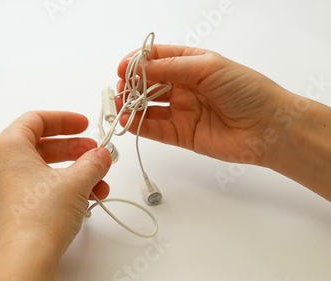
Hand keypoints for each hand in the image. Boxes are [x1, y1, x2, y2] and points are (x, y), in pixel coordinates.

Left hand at [0, 111, 111, 280]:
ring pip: (38, 171)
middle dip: (72, 150)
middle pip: (39, 146)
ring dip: (70, 174)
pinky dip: (57, 190)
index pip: (36, 120)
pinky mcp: (5, 211)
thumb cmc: (37, 219)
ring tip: (96, 184)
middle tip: (93, 154)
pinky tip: (81, 201)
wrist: (24, 261)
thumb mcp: (76, 182)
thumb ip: (93, 162)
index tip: (83, 125)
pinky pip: (33, 190)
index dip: (64, 120)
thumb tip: (100, 155)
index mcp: (6, 147)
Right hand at [117, 45, 290, 166]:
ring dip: (130, 105)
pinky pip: (154, 129)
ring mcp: (181, 111)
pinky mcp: (181, 134)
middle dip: (130, 85)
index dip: (137, 62)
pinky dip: (138, 125)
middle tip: (119, 89)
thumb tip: (140, 68)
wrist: (268, 128)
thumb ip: (172, 68)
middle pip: (148, 84)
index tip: (123, 68)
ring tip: (117, 105)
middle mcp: (184, 87)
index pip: (157, 59)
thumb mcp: (208, 67)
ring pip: (148, 107)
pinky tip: (127, 120)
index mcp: (191, 64)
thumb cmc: (247, 91)